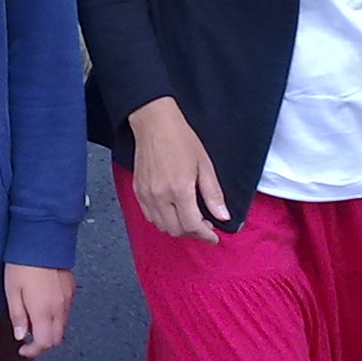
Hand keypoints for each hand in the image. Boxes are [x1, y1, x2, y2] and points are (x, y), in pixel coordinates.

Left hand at [5, 264, 74, 357]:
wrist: (41, 240)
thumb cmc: (23, 264)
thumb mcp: (12, 291)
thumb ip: (18, 317)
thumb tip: (21, 336)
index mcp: (43, 311)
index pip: (45, 343)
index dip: (34, 351)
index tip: (23, 349)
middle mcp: (60, 308)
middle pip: (57, 339)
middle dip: (43, 344)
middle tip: (29, 340)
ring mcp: (68, 299)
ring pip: (63, 326)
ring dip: (50, 331)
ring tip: (34, 322)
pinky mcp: (71, 290)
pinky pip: (66, 312)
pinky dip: (56, 318)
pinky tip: (44, 308)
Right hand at [128, 98, 228, 240]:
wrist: (155, 124)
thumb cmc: (181, 140)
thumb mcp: (205, 165)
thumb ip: (213, 194)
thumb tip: (223, 216)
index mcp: (179, 190)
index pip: (192, 226)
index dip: (205, 235)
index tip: (214, 236)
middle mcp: (160, 196)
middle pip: (176, 230)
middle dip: (193, 233)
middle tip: (205, 227)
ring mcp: (146, 195)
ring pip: (162, 226)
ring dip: (178, 228)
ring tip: (190, 219)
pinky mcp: (138, 191)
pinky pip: (150, 216)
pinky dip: (163, 220)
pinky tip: (173, 211)